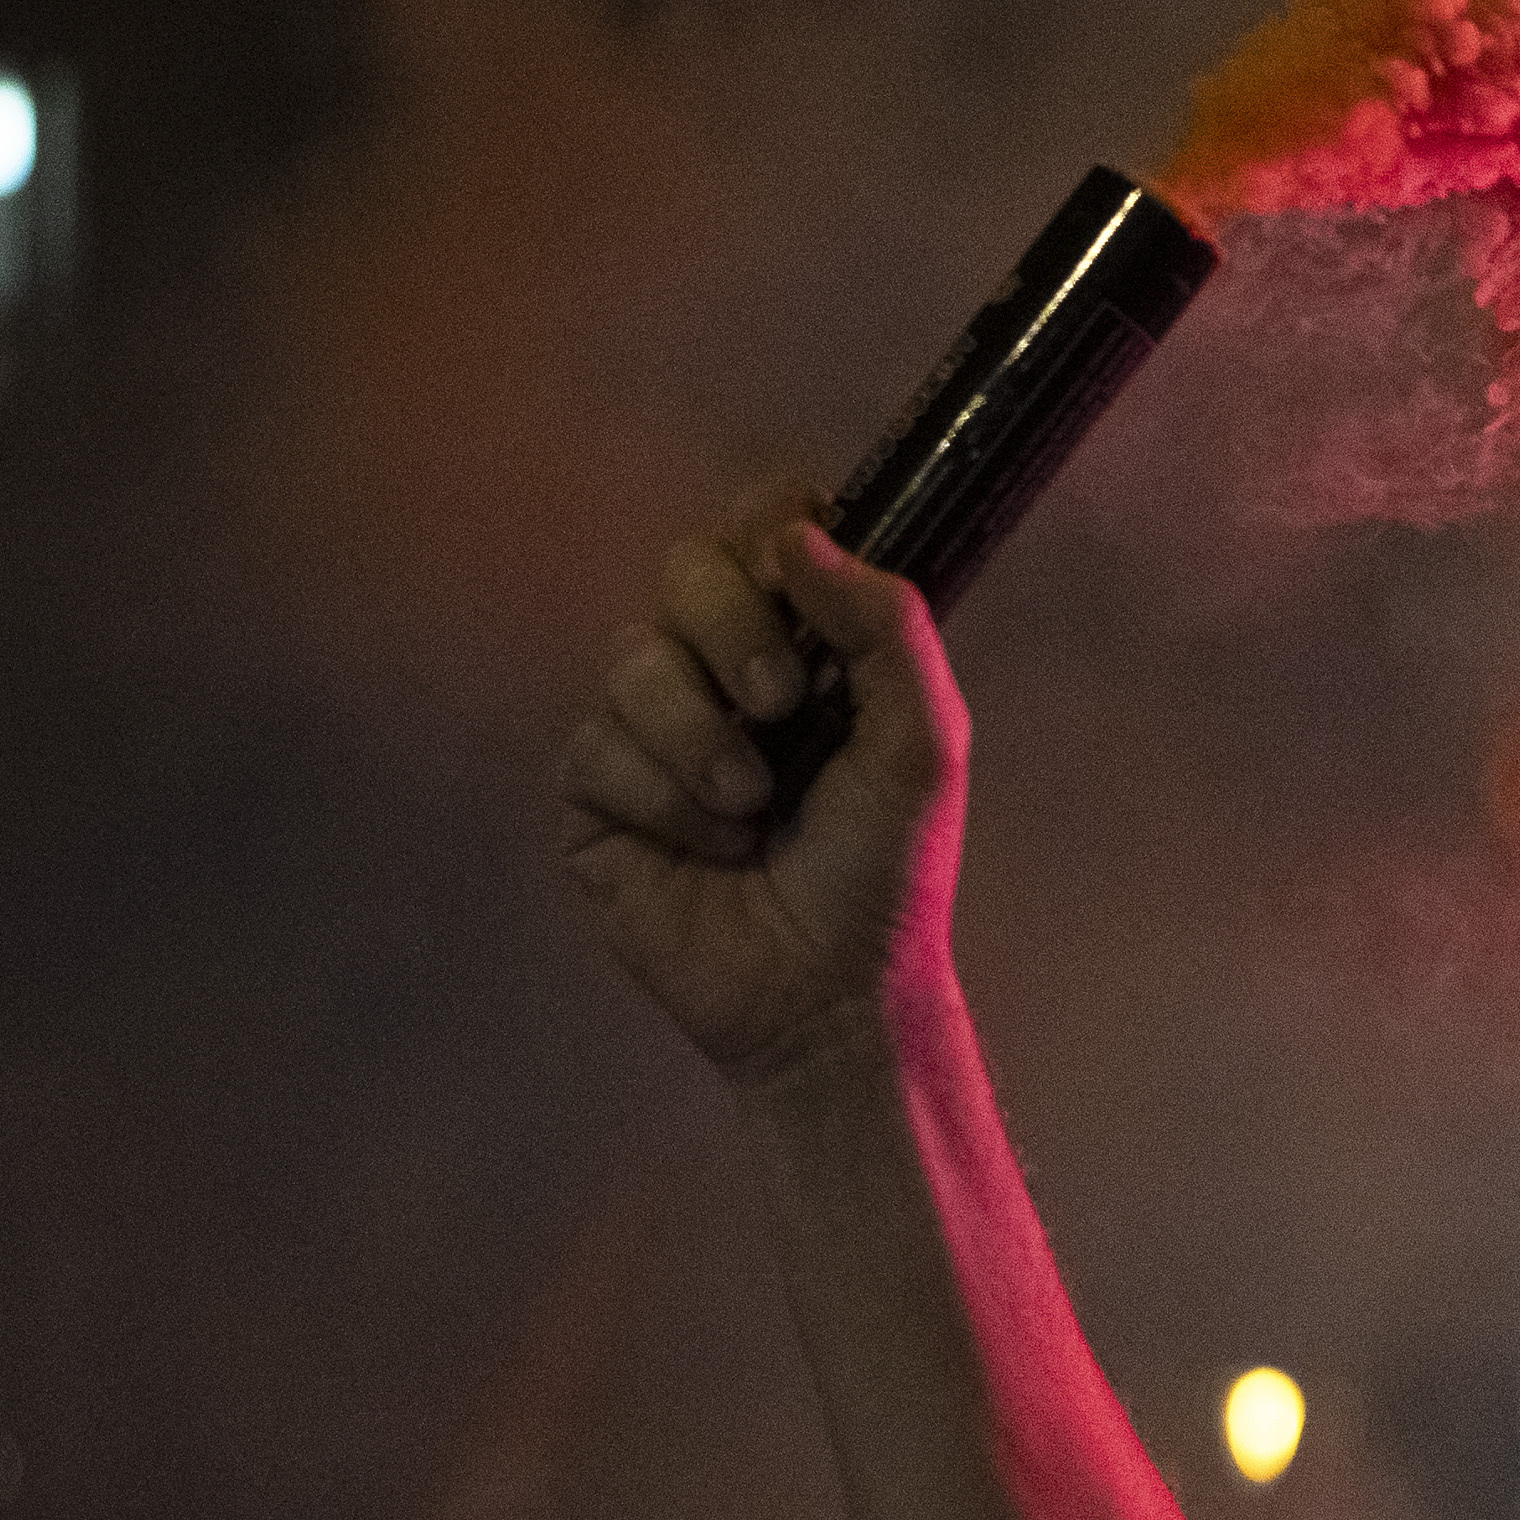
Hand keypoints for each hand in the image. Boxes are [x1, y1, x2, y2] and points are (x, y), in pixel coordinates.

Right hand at [558, 493, 965, 1089]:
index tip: (797, 574)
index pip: (765, 528)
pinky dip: (665, 799)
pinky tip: (710, 849)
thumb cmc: (885, 870)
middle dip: (734, 628)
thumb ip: (889, 627)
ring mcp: (653, 723)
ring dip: (701, 735)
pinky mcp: (597, 790)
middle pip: (686, 566)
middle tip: (785, 703)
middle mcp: (723, 666)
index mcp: (809, 641)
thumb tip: (800, 531)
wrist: (826, 992)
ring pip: (632, 656)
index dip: (771, 530)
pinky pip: (597, 745)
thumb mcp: (922, 744)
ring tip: (752, 807)